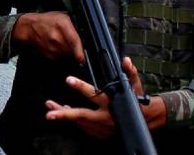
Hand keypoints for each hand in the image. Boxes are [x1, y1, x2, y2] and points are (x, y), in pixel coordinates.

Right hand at [12, 11, 84, 63]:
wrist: (29, 28)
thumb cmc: (46, 21)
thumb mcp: (62, 16)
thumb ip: (74, 25)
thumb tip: (85, 34)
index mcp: (62, 25)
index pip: (74, 41)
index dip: (80, 52)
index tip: (82, 59)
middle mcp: (57, 37)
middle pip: (73, 50)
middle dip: (75, 50)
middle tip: (71, 44)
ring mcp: (52, 47)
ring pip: (67, 55)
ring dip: (68, 52)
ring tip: (62, 44)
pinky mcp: (49, 55)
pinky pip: (60, 58)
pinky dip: (61, 54)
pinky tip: (56, 47)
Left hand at [44, 56, 165, 138]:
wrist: (144, 122)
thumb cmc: (138, 102)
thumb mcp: (136, 87)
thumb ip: (130, 73)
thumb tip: (125, 60)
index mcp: (112, 103)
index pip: (94, 94)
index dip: (81, 87)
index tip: (68, 80)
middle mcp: (105, 117)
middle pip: (83, 115)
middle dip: (65, 115)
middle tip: (50, 112)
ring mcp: (102, 127)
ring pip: (79, 122)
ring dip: (63, 115)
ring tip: (49, 108)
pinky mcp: (100, 132)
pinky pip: (83, 126)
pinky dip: (72, 119)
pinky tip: (62, 110)